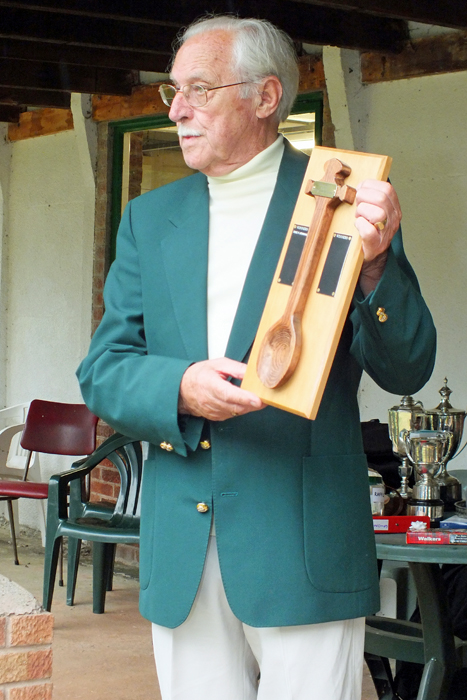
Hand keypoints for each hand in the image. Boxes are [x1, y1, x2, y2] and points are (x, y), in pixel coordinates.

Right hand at [178, 358, 265, 420]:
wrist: (182, 389)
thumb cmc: (199, 375)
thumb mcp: (218, 364)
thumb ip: (236, 368)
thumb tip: (253, 372)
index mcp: (210, 385)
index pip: (229, 394)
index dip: (245, 398)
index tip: (258, 400)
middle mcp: (211, 401)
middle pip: (236, 406)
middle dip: (253, 403)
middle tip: (267, 398)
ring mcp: (213, 411)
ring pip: (237, 412)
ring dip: (248, 406)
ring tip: (256, 397)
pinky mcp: (216, 417)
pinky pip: (233, 415)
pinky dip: (241, 409)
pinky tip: (244, 402)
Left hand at [355, 180, 401, 294]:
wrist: (370, 256)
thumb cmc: (367, 229)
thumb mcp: (372, 208)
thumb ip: (371, 195)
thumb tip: (360, 184)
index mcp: (394, 208)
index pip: (387, 188)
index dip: (370, 186)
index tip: (361, 190)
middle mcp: (394, 219)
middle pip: (381, 199)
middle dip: (364, 198)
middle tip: (358, 205)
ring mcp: (386, 233)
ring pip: (377, 214)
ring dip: (362, 212)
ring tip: (358, 217)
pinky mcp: (375, 245)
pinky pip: (369, 231)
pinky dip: (360, 226)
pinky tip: (358, 225)